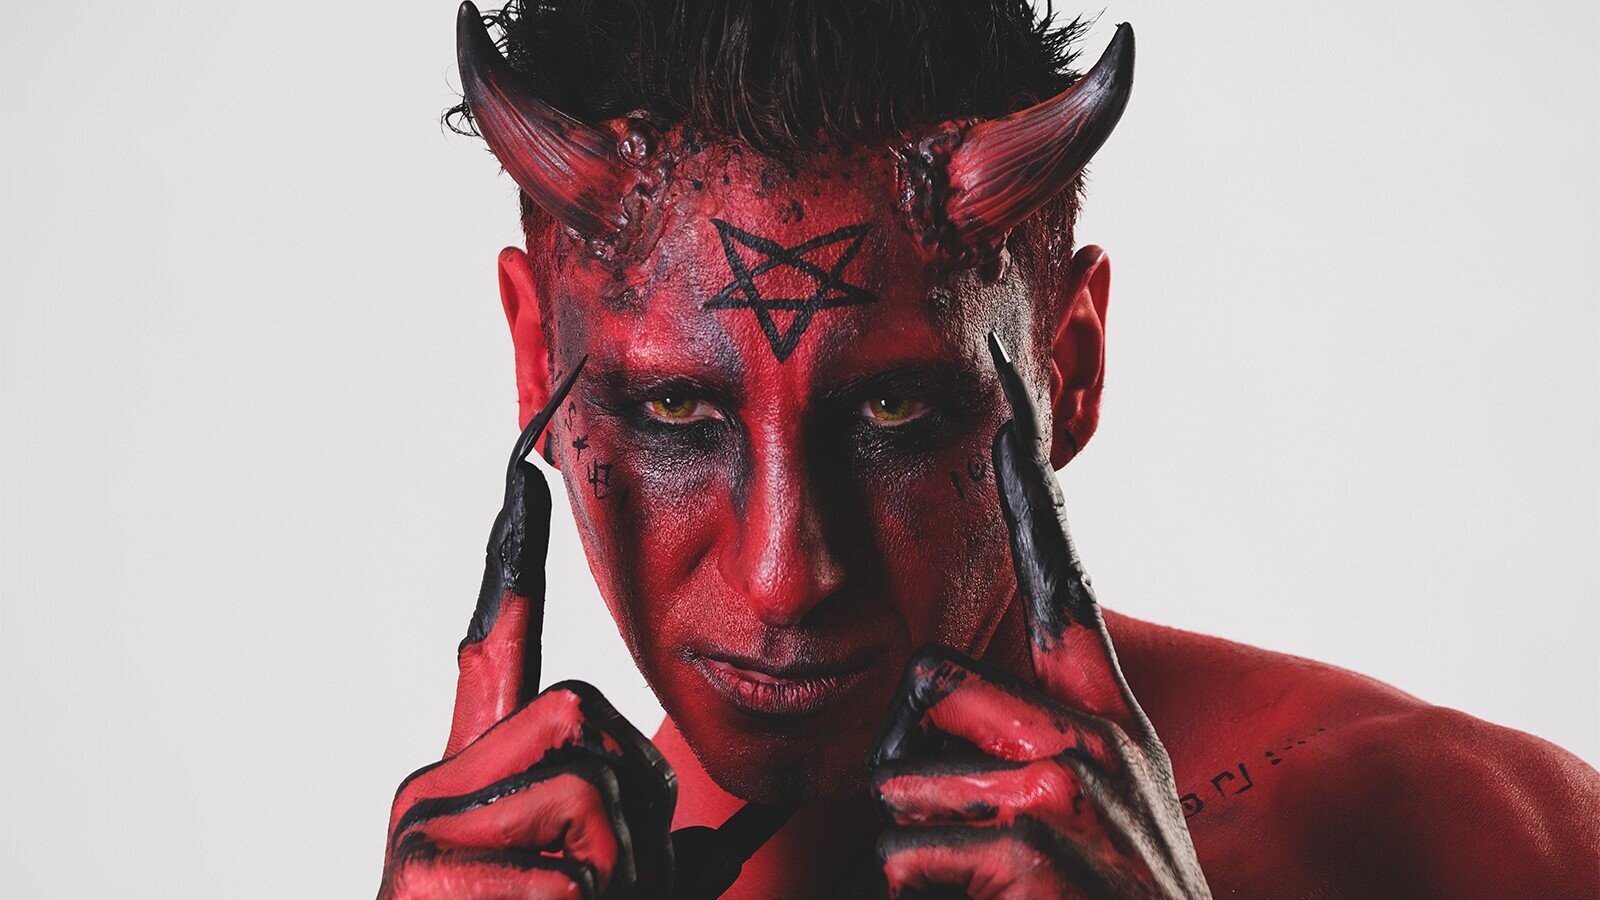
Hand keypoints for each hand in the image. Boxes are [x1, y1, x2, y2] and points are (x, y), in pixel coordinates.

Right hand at [380, 360, 678, 898]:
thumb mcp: (632, 892)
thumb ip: (671, 841)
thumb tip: (768, 800)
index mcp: (482, 781)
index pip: (499, 652)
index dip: (517, 563)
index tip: (524, 476)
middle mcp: (435, 787)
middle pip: (585, 717)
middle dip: (631, 806)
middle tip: (605, 883)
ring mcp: (422, 829)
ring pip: (588, 787)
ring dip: (620, 872)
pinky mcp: (426, 875)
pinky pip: (572, 868)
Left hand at [869, 335, 1210, 897]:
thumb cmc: (1105, 897)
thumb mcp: (1096, 800)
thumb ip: (1029, 729)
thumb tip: (930, 685)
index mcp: (1099, 709)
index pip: (1058, 569)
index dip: (1029, 475)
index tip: (1007, 383)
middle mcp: (1091, 729)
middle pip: (923, 683)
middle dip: (918, 767)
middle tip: (980, 832)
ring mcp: (1068, 782)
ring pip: (898, 782)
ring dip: (920, 851)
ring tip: (994, 883)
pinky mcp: (1035, 839)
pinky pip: (904, 851)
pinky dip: (926, 898)